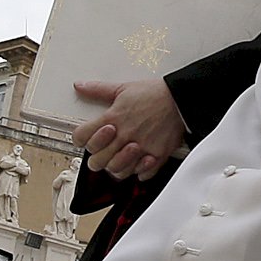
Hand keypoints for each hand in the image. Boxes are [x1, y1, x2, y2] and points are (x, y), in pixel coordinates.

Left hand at [72, 76, 187, 182]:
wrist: (180, 98)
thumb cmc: (153, 93)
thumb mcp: (122, 88)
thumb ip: (98, 90)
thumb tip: (80, 86)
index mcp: (112, 118)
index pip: (82, 138)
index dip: (80, 139)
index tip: (86, 138)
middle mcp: (124, 135)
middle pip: (96, 161)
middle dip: (97, 157)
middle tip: (104, 151)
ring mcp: (140, 148)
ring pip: (117, 170)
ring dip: (116, 166)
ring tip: (121, 157)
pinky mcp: (156, 155)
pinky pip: (142, 174)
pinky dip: (139, 171)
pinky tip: (140, 161)